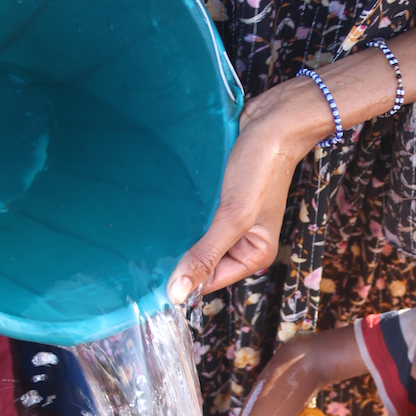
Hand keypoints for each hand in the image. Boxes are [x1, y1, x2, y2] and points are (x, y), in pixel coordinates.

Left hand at [167, 78, 331, 301]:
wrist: (273, 120)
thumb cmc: (261, 169)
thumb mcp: (234, 217)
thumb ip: (206, 255)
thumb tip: (178, 295)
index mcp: (253, 256)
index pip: (210, 281)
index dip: (183, 280)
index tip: (149, 277)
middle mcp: (243, 243)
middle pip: (202, 262)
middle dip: (178, 258)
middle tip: (142, 253)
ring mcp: (231, 221)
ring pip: (196, 239)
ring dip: (177, 236)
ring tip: (147, 232)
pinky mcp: (221, 201)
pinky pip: (197, 218)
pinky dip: (182, 217)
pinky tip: (162, 212)